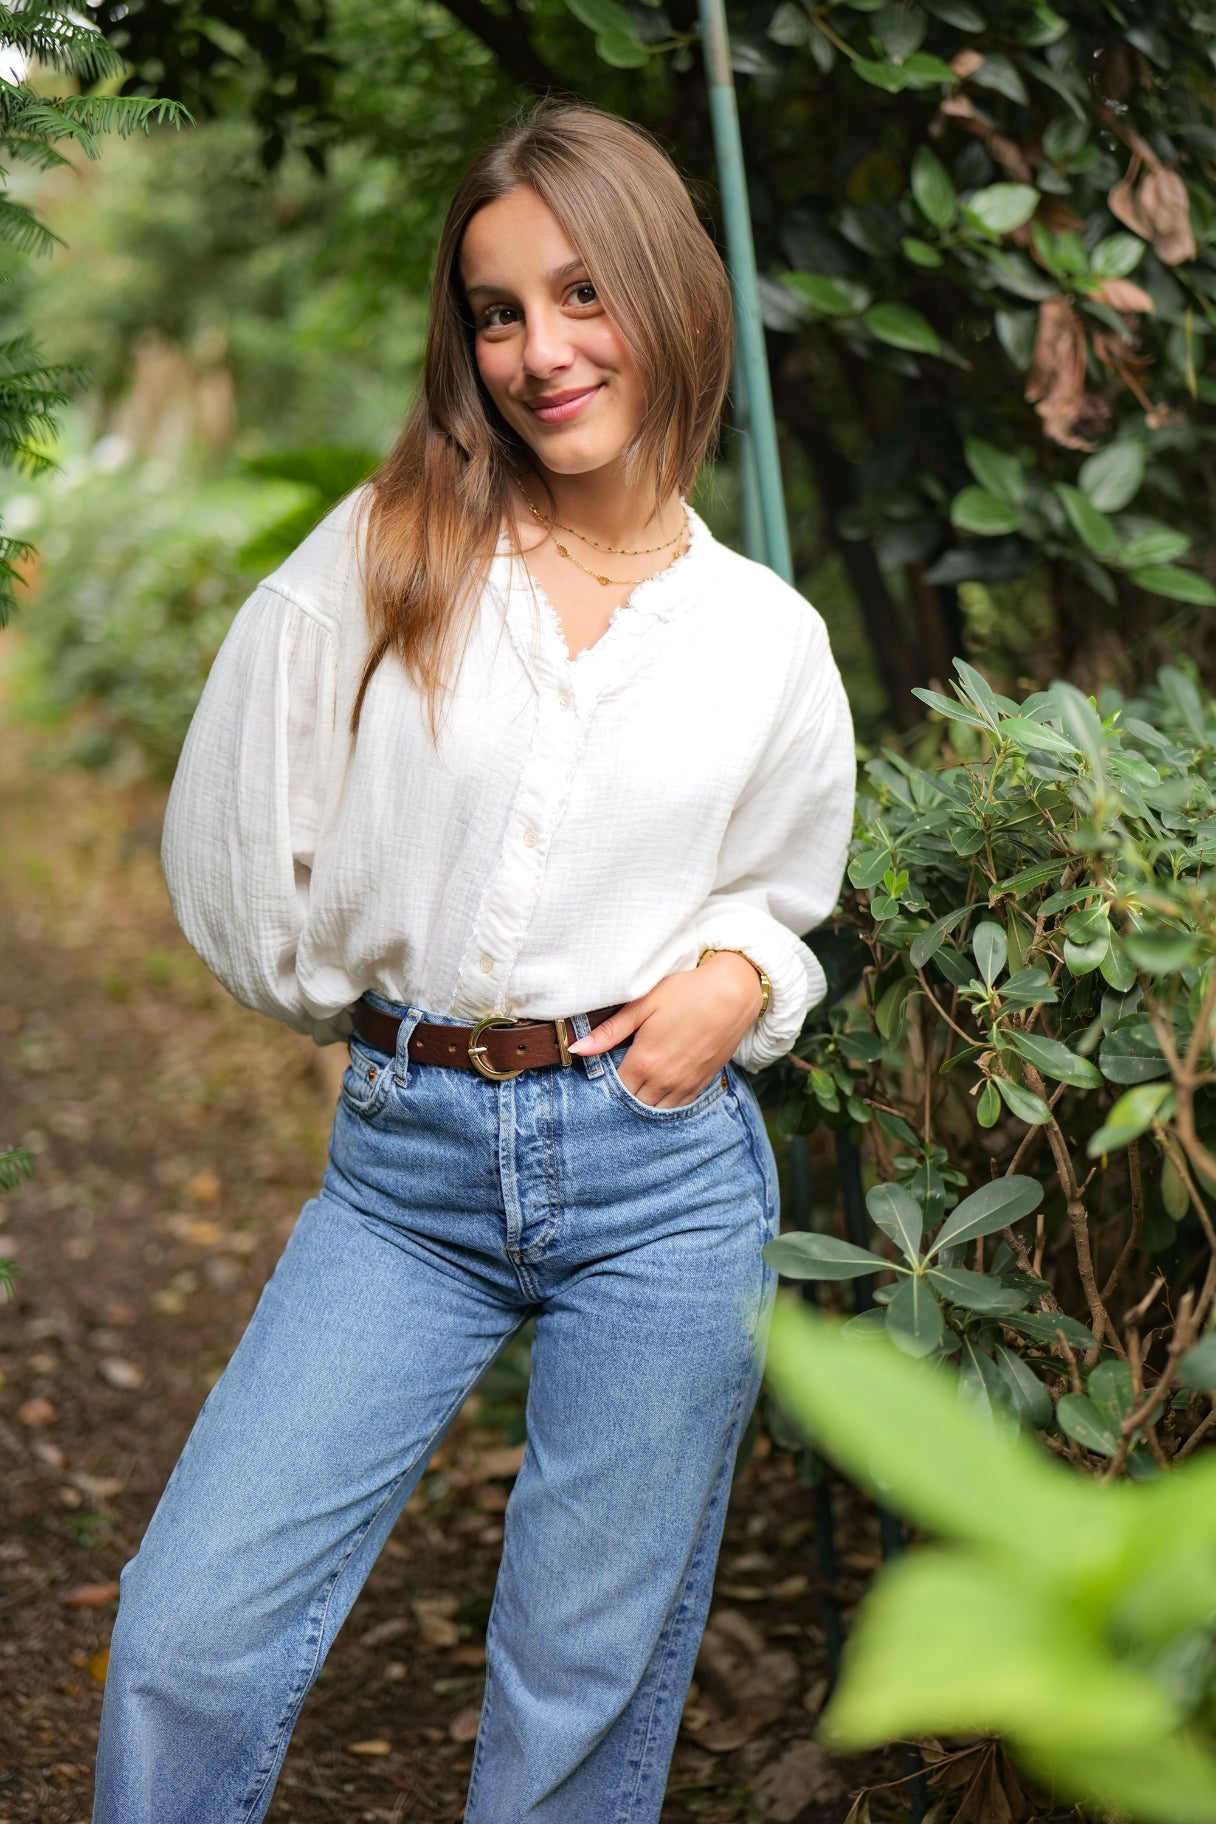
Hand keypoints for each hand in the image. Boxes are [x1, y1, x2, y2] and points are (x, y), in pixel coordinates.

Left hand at [567, 952, 763, 1107]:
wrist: (734, 994)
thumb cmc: (686, 992)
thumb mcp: (642, 1004)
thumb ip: (609, 1031)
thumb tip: (576, 1048)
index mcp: (644, 1061)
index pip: (614, 1090)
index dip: (603, 1086)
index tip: (597, 1077)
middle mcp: (664, 1081)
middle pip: (633, 1105)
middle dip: (620, 1099)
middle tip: (613, 1085)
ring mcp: (685, 1085)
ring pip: (655, 1111)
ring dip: (642, 1105)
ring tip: (633, 1091)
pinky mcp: (701, 1084)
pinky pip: (677, 1108)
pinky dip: (663, 1104)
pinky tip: (656, 1092)